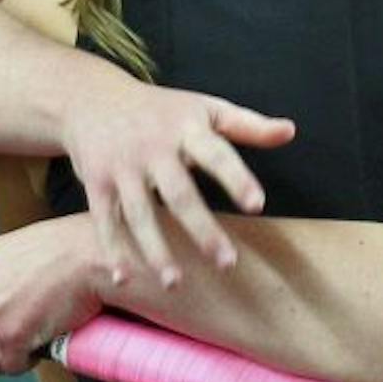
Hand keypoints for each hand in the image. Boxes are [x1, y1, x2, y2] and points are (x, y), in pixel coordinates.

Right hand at [62, 76, 293, 287]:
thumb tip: (291, 131)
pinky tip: (124, 279)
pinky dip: (113, 249)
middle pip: (179, 193)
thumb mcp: (205, 109)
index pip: (216, 154)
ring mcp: (122, 167)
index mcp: (186, 128)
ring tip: (175, 284)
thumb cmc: (162, 110)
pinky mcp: (95, 183)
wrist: (91, 98)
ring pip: (140, 213)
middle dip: (202, 229)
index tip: (257, 205)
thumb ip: (248, 126)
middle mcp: (153, 148)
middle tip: (227, 264)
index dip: (236, 179)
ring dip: (156, 250)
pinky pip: (105, 220)